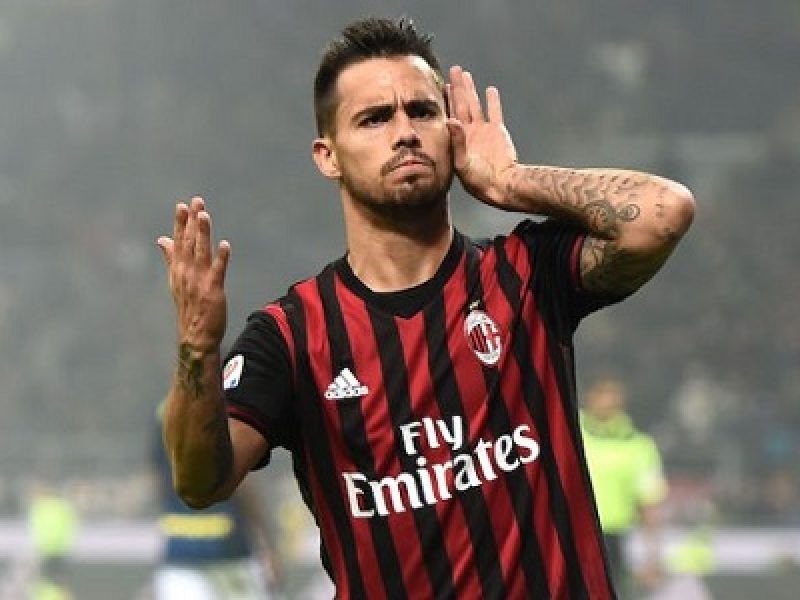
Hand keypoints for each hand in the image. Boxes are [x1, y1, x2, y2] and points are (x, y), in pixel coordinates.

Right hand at [157, 196, 229, 353]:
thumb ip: (171, 257)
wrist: (195, 336)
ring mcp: (198, 281)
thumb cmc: (188, 307)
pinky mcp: (212, 291)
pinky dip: (221, 257)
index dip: (180, 223)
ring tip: (205, 215)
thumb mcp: (176, 279)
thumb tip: (162, 239)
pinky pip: (218, 271)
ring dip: (203, 233)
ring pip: (201, 252)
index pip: (178, 242)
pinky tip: (225, 245)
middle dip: (192, 221)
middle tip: (196, 201)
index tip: (182, 205)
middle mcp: (186, 273)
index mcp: (178, 269)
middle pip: (189, 242)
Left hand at [447, 65, 517, 206]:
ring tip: (466, 75)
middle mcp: (469, 132)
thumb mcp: (463, 163)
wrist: (502, 185)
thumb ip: (457, 141)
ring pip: (476, 104)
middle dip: (458, 87)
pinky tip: (490, 90)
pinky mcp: (497, 132)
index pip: (451, 112)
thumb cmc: (479, 180)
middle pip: (462, 104)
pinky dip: (493, 101)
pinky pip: (495, 112)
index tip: (443, 83)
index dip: (447, 98)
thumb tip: (450, 120)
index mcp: (458, 139)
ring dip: (471, 90)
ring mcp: (483, 131)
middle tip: (454, 70)